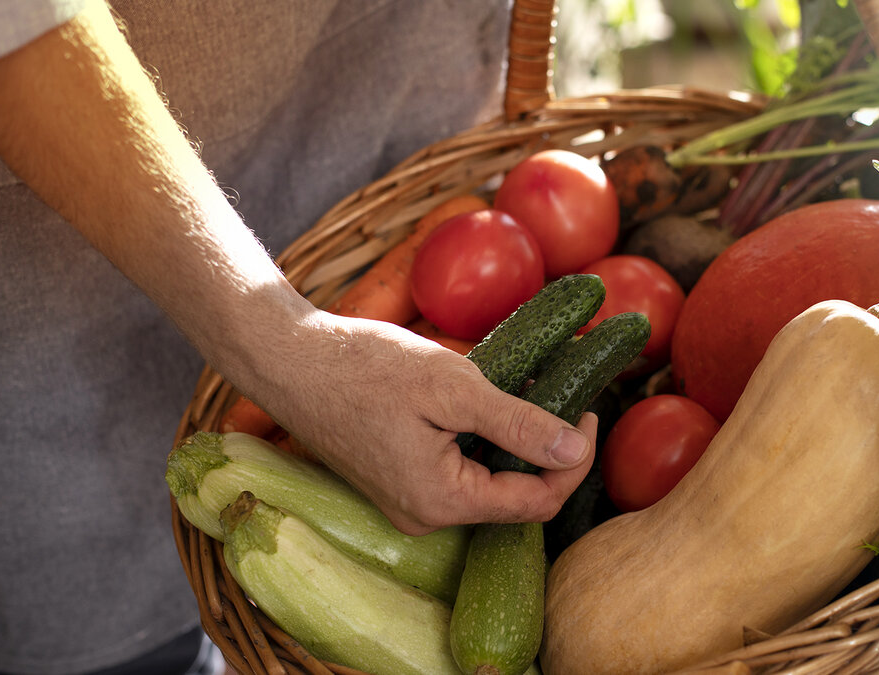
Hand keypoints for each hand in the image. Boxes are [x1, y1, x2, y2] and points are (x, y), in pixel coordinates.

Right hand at [250, 308, 596, 535]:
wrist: (289, 360)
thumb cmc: (364, 367)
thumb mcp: (453, 388)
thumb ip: (517, 424)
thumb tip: (575, 451)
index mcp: (442, 503)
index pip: (537, 502)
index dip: (574, 460)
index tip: (588, 410)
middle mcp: (426, 517)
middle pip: (514, 496)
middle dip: (546, 450)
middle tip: (562, 394)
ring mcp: (409, 503)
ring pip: (487, 482)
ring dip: (514, 442)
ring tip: (528, 391)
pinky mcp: (398, 482)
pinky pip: (458, 472)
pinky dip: (482, 441)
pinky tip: (487, 402)